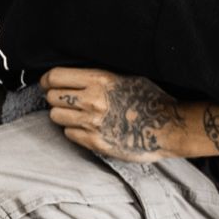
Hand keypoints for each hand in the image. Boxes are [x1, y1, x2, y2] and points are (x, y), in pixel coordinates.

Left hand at [40, 67, 185, 161]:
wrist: (170, 127)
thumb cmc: (150, 99)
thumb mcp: (124, 78)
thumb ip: (96, 78)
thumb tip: (71, 78)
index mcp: (99, 80)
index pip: (55, 77)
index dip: (48, 80)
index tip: (49, 83)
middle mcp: (92, 100)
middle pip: (52, 97)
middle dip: (56, 97)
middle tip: (67, 100)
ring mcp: (92, 123)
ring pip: (56, 116)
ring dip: (63, 115)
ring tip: (78, 114)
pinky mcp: (95, 142)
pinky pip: (68, 134)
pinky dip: (73, 130)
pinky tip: (87, 128)